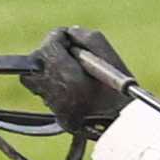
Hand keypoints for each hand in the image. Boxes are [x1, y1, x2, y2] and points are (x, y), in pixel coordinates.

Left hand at [25, 24, 137, 139]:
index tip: (69, 40)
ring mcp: (53, 105)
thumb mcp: (109, 57)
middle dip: (51, 53)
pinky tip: (73, 88)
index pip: (48, 46)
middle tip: (70, 55)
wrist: (124, 127)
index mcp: (67, 76)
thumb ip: (87, 38)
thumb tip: (68, 32)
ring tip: (73, 73)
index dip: (59, 39)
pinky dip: (55, 85)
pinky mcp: (56, 115)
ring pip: (35, 78)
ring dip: (50, 70)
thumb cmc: (120, 92)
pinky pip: (45, 93)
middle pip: (36, 61)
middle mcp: (55, 92)